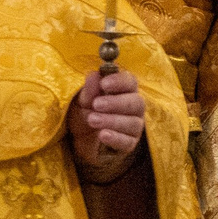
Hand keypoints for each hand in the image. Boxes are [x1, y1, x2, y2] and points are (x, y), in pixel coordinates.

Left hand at [68, 68, 146, 182]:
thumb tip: (94, 74)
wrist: (81, 141)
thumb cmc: (86, 113)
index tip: (104, 83)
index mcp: (124, 91)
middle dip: (116, 103)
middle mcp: (134, 107)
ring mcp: (134, 126)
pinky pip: (128, 142)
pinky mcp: (129, 144)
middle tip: (97, 104)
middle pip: (136, 102)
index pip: (130, 82)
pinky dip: (116, 138)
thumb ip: (89, 90)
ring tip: (92, 120)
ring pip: (132, 123)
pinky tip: (102, 135)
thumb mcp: (82, 101)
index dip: (119, 82)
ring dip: (112, 121)